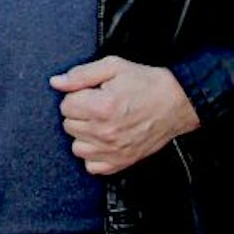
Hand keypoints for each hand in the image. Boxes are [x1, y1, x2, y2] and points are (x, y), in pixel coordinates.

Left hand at [51, 55, 200, 175]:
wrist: (177, 102)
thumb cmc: (146, 83)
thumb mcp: (113, 67)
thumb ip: (81, 75)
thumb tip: (56, 82)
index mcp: (101, 107)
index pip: (65, 105)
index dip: (77, 96)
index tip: (91, 93)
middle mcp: (105, 132)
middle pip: (69, 125)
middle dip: (79, 113)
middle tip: (98, 105)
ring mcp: (113, 151)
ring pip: (77, 146)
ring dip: (84, 135)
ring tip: (101, 123)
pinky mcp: (122, 162)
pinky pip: (92, 166)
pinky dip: (94, 155)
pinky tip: (104, 140)